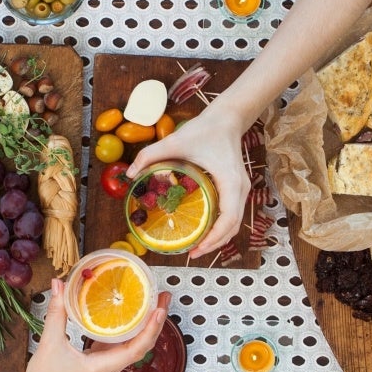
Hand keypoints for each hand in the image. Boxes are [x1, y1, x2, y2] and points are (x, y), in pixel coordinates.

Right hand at [18, 279, 171, 371]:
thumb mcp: (50, 343)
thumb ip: (57, 312)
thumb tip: (58, 284)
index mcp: (104, 366)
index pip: (137, 348)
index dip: (151, 329)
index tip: (160, 310)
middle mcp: (111, 366)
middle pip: (142, 343)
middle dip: (156, 320)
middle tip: (164, 296)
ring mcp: (108, 363)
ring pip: (135, 342)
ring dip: (147, 322)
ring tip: (155, 299)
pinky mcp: (102, 359)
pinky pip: (122, 342)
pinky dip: (130, 326)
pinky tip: (131, 311)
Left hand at [126, 108, 249, 257]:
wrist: (227, 118)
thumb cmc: (205, 129)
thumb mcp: (175, 141)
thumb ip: (150, 155)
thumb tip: (129, 173)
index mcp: (230, 182)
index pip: (228, 219)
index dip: (213, 238)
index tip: (196, 249)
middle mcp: (240, 189)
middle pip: (233, 227)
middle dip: (214, 243)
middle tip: (192, 254)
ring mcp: (241, 189)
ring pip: (234, 223)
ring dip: (218, 238)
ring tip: (198, 247)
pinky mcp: (237, 188)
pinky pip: (232, 214)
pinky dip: (221, 226)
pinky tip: (205, 230)